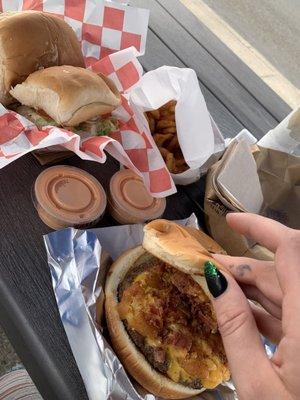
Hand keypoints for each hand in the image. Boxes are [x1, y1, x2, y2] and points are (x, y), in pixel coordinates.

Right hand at [204, 213, 299, 399]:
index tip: (232, 220)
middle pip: (283, 271)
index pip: (292, 251)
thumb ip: (234, 326)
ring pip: (285, 292)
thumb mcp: (255, 384)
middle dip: (243, 265)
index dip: (262, 228)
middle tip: (209, 266)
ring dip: (250, 288)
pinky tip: (238, 312)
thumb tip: (214, 280)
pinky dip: (262, 310)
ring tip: (218, 286)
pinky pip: (288, 315)